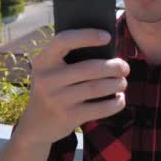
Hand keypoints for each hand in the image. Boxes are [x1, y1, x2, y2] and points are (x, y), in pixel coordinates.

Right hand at [12, 28, 129, 146]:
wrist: (35, 125)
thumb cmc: (52, 89)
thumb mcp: (50, 71)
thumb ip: (69, 58)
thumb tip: (108, 49)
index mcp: (43, 61)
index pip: (63, 40)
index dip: (87, 36)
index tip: (108, 37)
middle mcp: (47, 79)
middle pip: (89, 68)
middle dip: (114, 67)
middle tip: (124, 67)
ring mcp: (57, 100)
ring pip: (96, 88)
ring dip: (116, 84)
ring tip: (122, 82)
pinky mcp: (68, 117)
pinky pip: (99, 109)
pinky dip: (115, 103)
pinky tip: (119, 98)